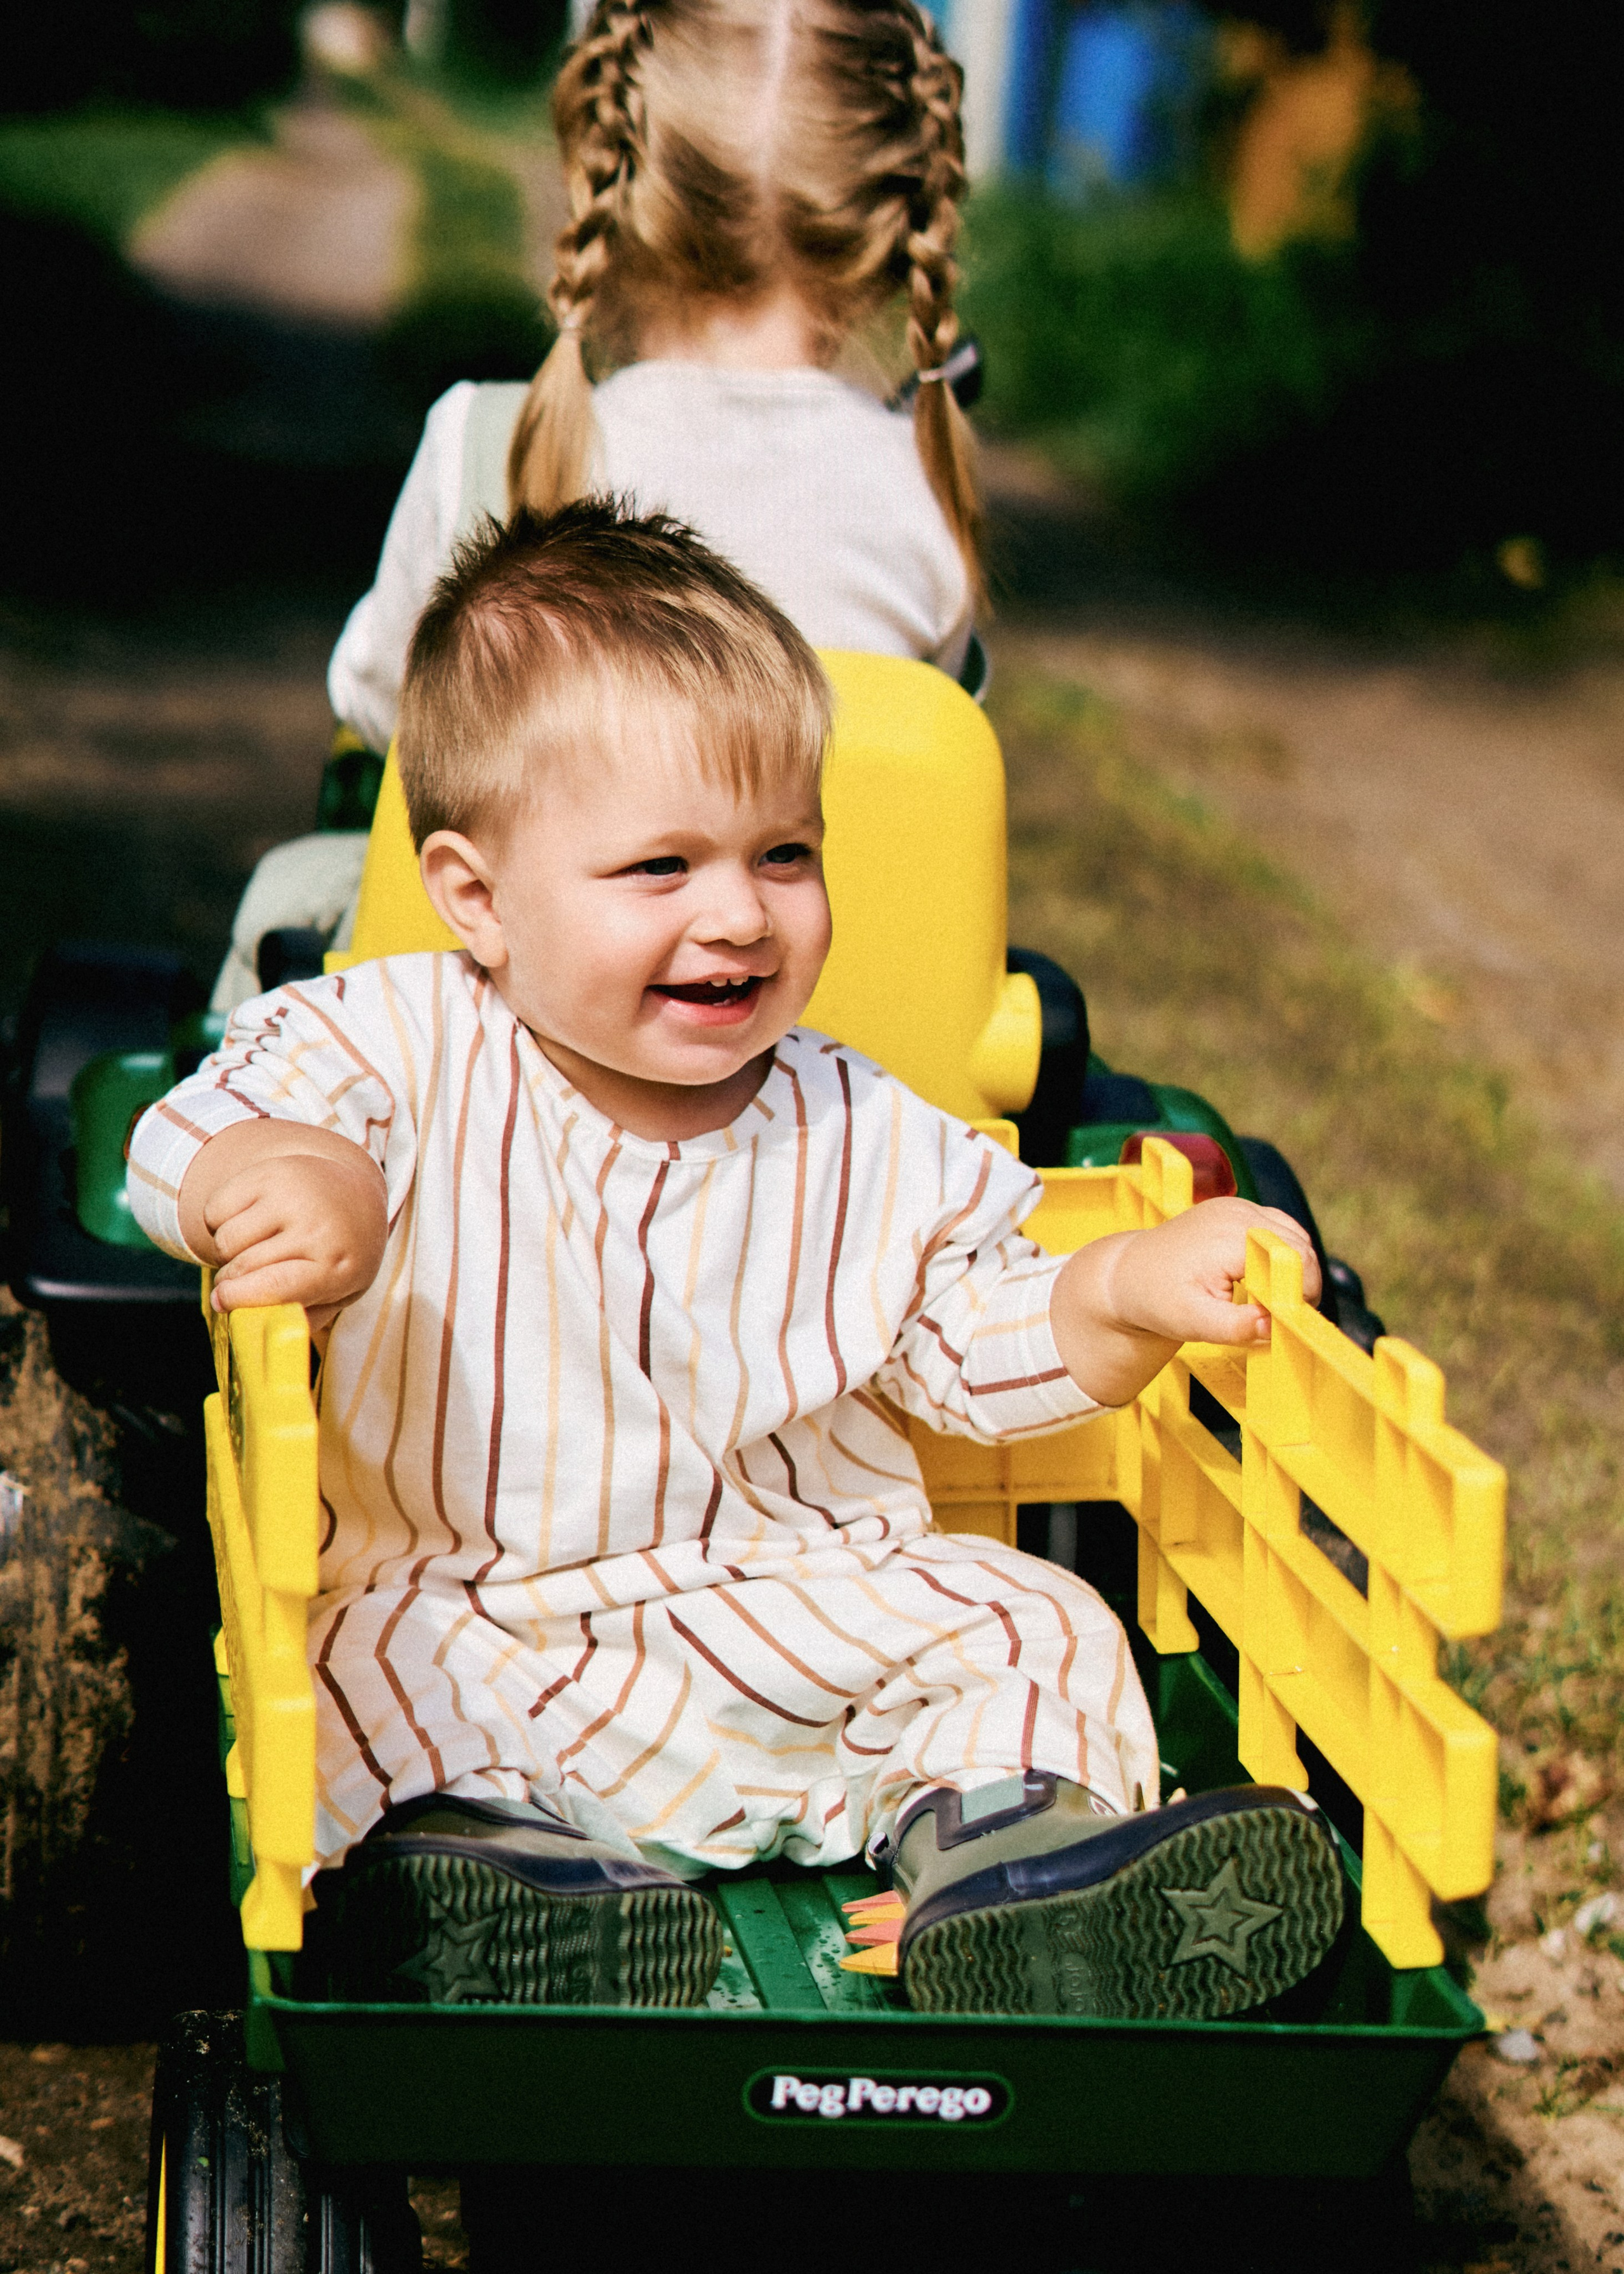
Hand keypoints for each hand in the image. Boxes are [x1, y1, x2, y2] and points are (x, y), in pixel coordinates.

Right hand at [177, 1121, 386, 1332]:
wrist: (355, 1193)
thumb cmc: (343, 1254)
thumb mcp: (341, 1294)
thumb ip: (303, 1318)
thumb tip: (256, 1330)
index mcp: (338, 1264)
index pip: (278, 1285)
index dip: (241, 1299)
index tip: (222, 1303)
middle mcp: (317, 1225)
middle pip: (244, 1266)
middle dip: (230, 1283)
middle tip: (237, 1284)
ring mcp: (292, 1194)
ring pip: (226, 1239)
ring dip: (226, 1252)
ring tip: (253, 1249)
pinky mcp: (269, 1172)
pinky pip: (216, 1209)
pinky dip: (220, 1222)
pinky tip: (250, 1222)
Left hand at [1050, 1198, 1320, 1407]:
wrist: (1128, 1274)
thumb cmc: (1155, 1298)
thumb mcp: (1194, 1323)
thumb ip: (1236, 1327)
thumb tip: (1273, 1326)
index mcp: (1229, 1237)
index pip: (1293, 1259)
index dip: (1302, 1291)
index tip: (1290, 1319)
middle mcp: (1235, 1213)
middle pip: (1299, 1245)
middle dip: (1300, 1283)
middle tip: (1281, 1316)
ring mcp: (1236, 1206)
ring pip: (1294, 1235)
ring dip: (1293, 1267)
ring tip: (1270, 1300)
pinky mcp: (1236, 1209)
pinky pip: (1277, 1228)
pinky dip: (1280, 1254)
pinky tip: (1262, 1279)